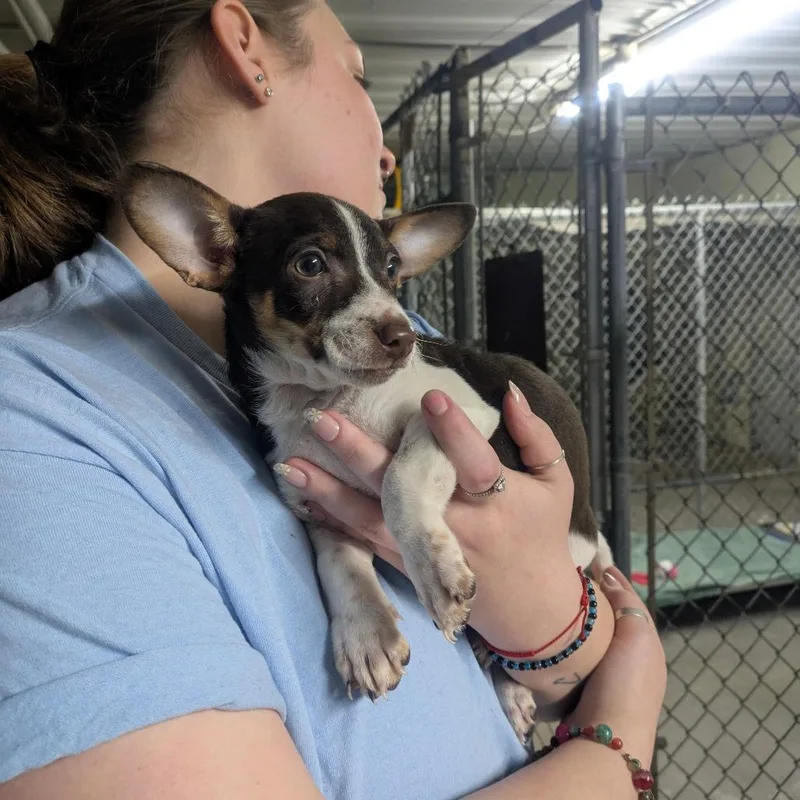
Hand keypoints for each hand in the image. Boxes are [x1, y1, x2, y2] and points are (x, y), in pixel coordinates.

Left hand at [279, 385, 581, 651]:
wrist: (533, 611)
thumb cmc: (543, 534)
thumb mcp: (557, 483)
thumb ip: (536, 436)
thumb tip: (509, 393)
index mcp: (497, 502)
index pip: (474, 463)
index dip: (453, 432)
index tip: (428, 397)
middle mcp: (456, 527)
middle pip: (404, 491)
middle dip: (361, 454)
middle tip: (323, 421)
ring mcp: (425, 551)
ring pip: (372, 520)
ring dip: (328, 492)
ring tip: (289, 464)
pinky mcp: (406, 567)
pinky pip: (365, 543)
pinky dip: (333, 520)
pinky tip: (303, 497)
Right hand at [564, 566, 666, 766]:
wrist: (609, 735)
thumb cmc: (625, 682)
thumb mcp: (635, 635)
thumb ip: (626, 604)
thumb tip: (610, 578)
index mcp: (648, 644)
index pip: (633, 602)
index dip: (618, 581)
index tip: (598, 562)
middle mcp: (635, 659)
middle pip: (617, 619)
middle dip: (602, 597)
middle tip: (578, 578)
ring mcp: (614, 676)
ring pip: (600, 636)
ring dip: (588, 619)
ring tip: (566, 601)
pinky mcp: (593, 690)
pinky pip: (586, 653)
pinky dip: (578, 639)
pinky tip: (562, 635)